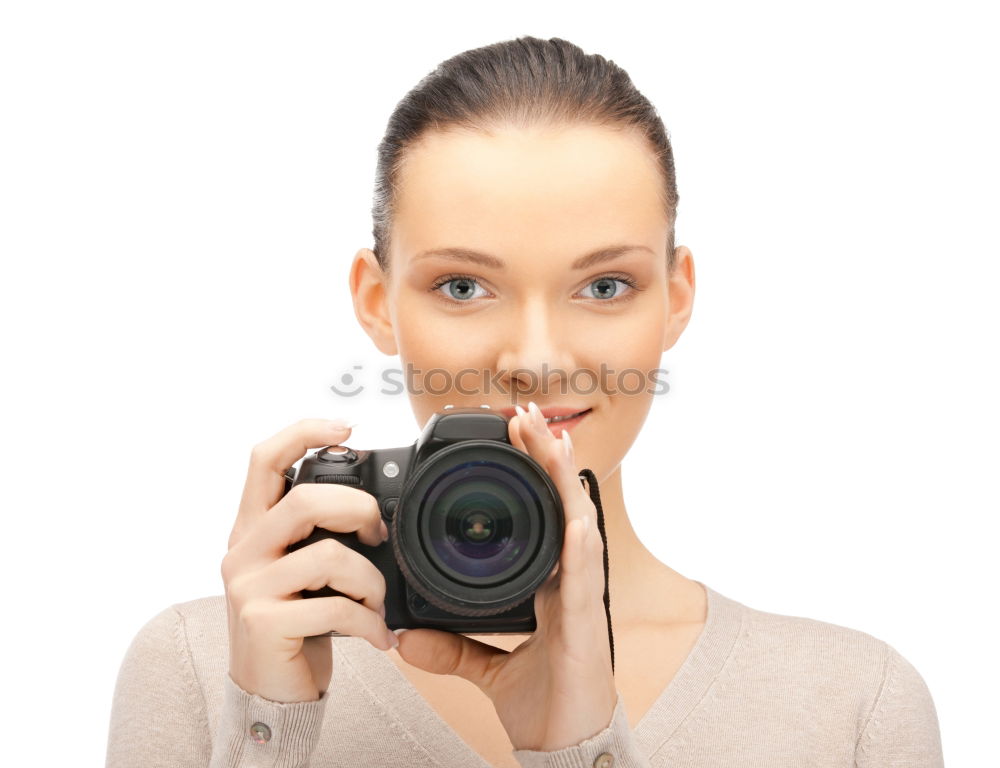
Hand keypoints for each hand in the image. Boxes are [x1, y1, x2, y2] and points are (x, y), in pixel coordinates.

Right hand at [221, 418, 396, 702]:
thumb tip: (374, 508)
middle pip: (304, 499)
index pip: (263, 461)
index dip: (302, 433)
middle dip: (359, 510)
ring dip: (371, 580)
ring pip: (327, 556)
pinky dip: (369, 622)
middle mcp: (243, 552)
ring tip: (378, 602)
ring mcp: (249, 589)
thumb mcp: (298, 572)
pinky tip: (378, 635)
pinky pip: (334, 607)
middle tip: (379, 537)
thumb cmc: (296, 625)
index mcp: (252, 529)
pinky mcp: (263, 625)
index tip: (346, 427)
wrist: (268, 695)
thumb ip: (317, 536)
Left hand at [392, 401, 617, 750]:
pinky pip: (584, 577)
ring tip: (553, 439)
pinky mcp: (586, 625)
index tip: (513, 435)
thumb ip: (448, 648)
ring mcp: (581, 598)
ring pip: (577, 526)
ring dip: (565, 482)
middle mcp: (568, 581)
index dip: (533, 473)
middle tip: (528, 416)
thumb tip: (404, 635)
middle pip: (562, 506)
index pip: (543, 515)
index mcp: (547, 584)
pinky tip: (574, 514)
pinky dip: (580, 544)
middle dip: (548, 458)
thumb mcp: (482, 667)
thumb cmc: (540, 703)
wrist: (562, 749)